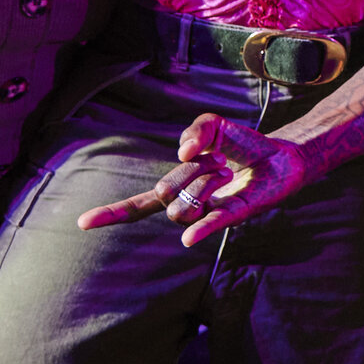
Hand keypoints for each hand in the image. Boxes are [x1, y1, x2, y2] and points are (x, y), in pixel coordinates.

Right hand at [77, 112, 310, 244]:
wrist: (282, 155)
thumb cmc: (242, 145)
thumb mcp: (214, 126)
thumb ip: (196, 130)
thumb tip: (184, 151)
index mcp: (177, 189)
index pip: (138, 206)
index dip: (111, 214)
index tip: (81, 224)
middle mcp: (189, 206)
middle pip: (165, 193)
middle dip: (187, 169)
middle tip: (216, 158)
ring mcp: (210, 215)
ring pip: (184, 206)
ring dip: (204, 179)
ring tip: (226, 169)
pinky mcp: (235, 216)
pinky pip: (211, 225)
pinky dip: (200, 228)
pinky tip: (190, 237)